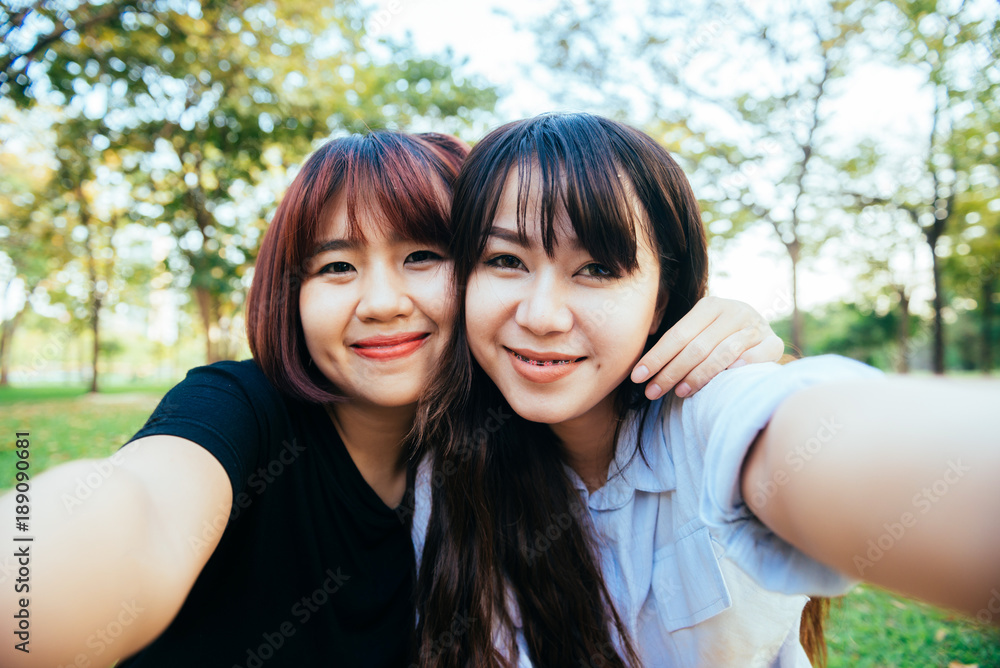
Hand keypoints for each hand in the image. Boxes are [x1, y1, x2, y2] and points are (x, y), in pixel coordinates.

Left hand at [631, 296, 783, 399]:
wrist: (760, 326)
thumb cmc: (719, 334)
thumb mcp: (699, 329)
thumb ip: (679, 341)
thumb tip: (641, 367)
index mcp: (710, 305)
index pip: (677, 335)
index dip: (656, 357)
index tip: (637, 377)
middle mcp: (734, 311)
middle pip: (696, 347)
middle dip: (670, 372)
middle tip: (652, 392)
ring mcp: (755, 326)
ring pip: (722, 354)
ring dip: (698, 376)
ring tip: (679, 393)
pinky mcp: (773, 342)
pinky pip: (756, 357)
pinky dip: (740, 368)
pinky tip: (724, 381)